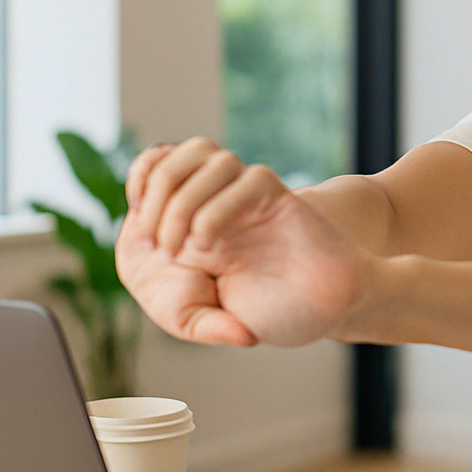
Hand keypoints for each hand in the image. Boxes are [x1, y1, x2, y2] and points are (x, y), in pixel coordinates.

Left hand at [117, 138, 374, 348]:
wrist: (332, 309)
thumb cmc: (279, 312)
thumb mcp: (214, 316)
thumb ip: (191, 310)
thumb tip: (166, 261)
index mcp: (198, 219)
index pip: (158, 165)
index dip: (141, 177)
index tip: (139, 221)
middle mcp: (221, 200)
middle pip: (174, 156)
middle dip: (156, 197)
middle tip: (158, 245)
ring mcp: (250, 197)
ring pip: (207, 156)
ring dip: (180, 200)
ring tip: (181, 248)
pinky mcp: (277, 198)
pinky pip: (245, 179)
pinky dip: (215, 207)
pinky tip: (207, 243)